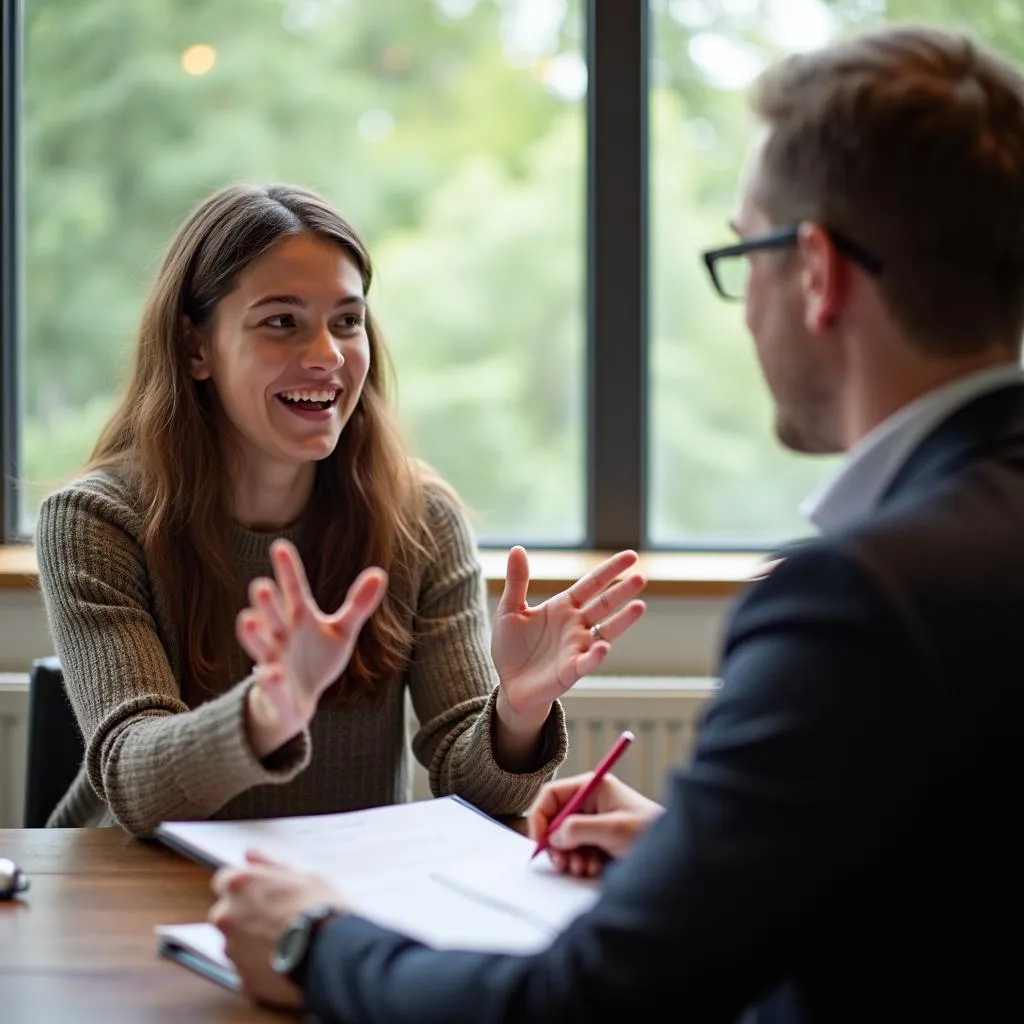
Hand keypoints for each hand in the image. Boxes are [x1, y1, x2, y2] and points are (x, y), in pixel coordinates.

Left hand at [210, 850, 347, 1009]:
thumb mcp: (303, 875)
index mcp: (240, 885)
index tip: (260, 890)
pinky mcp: (242, 978)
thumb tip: (252, 855)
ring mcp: (233, 949)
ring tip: (284, 940)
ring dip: (251, 940)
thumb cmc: (321, 908)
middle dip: (245, 914)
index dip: (245, 885)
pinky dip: (259, 963)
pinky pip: (246, 967)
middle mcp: (228, 916)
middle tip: (276, 915)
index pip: (224, 880)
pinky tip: (283, 958)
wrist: (331, 952)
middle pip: (227, 912)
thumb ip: (270, 865)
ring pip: (236, 941)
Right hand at [237, 539, 387, 756]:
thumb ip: (358, 605)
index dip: (288, 570)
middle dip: (267, 604)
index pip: (294, 590)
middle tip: (261, 585)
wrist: (298, 699)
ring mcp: (274, 663)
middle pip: (273, 616)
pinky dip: (271, 682)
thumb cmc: (317, 658)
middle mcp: (282, 636)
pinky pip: (272, 687)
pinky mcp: (275, 692)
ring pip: (262, 647)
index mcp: (299, 618)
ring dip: (255, 635)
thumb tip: (380, 572)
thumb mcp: (342, 630)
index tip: (279, 546)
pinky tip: (271, 674)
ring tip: (248, 619)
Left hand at [491, 548, 645, 724]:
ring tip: (639, 606)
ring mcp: (577, 648)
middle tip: (641, 577)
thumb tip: (517, 548)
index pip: (592, 584)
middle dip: (622, 591)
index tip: (631, 556)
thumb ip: (517, 580)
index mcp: (564, 607)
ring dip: (623, 620)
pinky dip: (595, 656)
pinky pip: (587, 662)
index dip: (610, 570)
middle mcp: (576, 625)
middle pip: (604, 604)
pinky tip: (603, 647)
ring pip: (606, 632)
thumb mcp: (510, 609)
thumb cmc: (511, 646)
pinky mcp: (571, 671)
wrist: (508, 683)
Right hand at [528, 772, 663, 876]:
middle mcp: (589, 802)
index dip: (540, 816)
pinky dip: (580, 862)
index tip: (541, 841)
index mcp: (592, 787)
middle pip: (554, 819)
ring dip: (569, 856)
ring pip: (564, 839)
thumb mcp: (613, 829)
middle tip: (563, 863)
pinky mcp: (598, 840)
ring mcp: (593, 821)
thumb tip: (554, 836)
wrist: (676, 854)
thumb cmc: (649, 831)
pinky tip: (592, 868)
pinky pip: (576, 851)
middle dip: (556, 843)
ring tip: (584, 867)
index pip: (552, 795)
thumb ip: (579, 829)